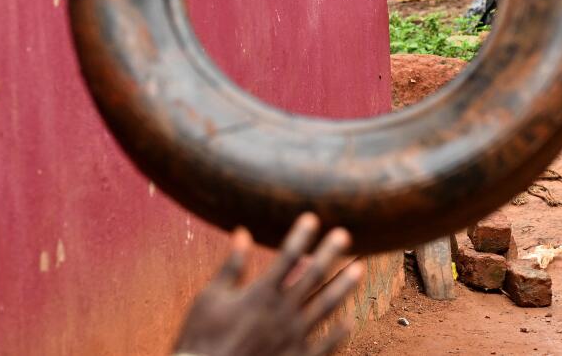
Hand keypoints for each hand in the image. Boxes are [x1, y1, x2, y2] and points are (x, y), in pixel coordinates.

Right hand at [173, 213, 363, 355]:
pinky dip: (339, 333)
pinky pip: (325, 344)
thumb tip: (242, 232)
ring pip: (326, 306)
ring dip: (343, 286)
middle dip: (330, 253)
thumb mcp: (211, 297)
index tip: (312, 218)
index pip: (286, 256)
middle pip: (313, 275)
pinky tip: (350, 321)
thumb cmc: (202, 337)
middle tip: (344, 235)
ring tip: (359, 269)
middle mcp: (281, 311)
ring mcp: (292, 336)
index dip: (300, 236)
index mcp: (260, 293)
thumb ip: (232, 265)